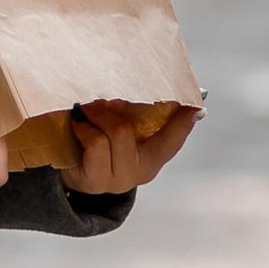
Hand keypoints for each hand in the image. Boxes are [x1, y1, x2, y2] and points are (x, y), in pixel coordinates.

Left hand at [64, 101, 200, 197]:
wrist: (71, 178)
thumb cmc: (98, 147)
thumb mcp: (121, 132)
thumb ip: (138, 115)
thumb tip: (156, 87)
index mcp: (153, 157)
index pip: (174, 138)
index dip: (185, 121)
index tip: (196, 105)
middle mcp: (141, 170)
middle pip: (143, 128)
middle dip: (119, 105)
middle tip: (102, 96)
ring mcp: (119, 178)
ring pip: (119, 132)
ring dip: (98, 115)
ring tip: (85, 110)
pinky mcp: (96, 180)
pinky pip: (97, 143)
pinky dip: (84, 128)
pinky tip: (78, 127)